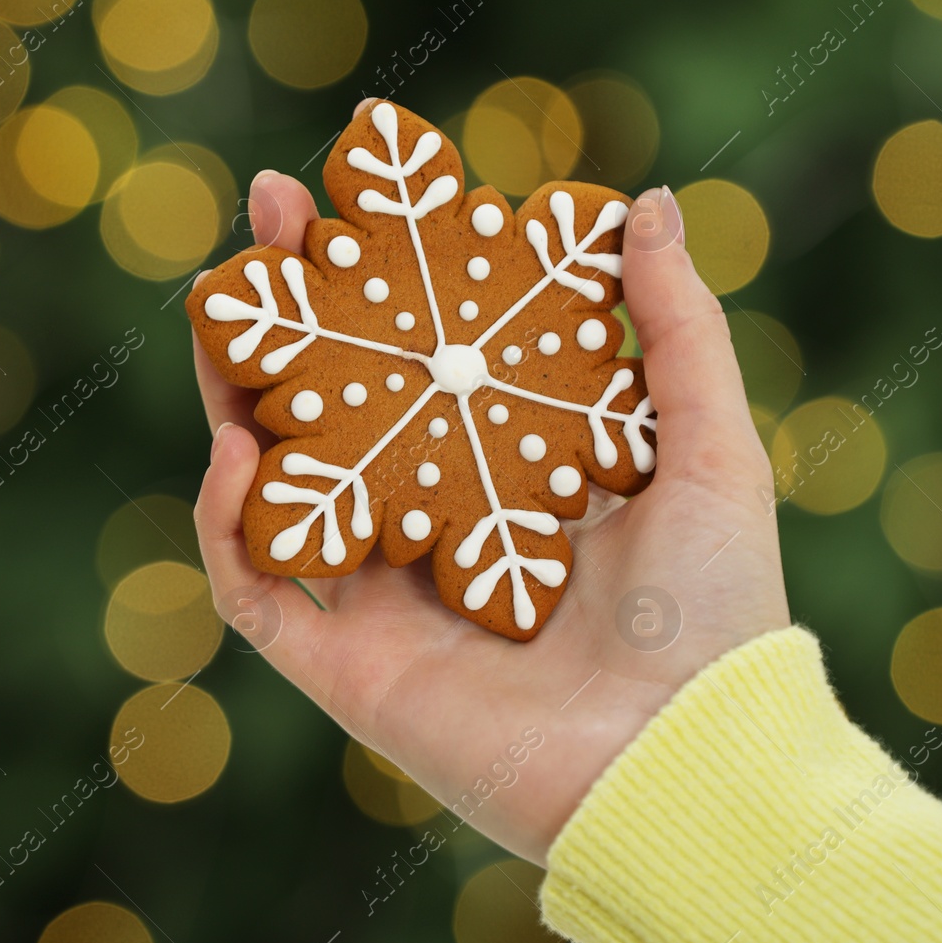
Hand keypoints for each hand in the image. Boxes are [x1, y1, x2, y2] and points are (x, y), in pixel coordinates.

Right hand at [192, 108, 789, 864]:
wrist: (691, 757)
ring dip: (240, 390)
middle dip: (297, 306)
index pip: (427, 355)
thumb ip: (673, 327)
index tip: (367, 186)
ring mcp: (386, 595)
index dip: (391, 274)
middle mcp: (437, 523)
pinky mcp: (348, 666)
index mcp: (511, 471)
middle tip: (269, 212)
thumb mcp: (708, 444)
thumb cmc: (716, 608)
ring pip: (282, 479)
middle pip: (339, 400)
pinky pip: (257, 587)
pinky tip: (237, 447)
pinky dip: (228, 521)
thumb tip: (647, 203)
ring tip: (225, 300)